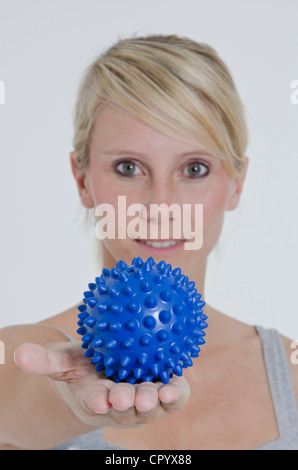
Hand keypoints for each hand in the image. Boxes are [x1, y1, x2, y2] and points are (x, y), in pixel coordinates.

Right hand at [14, 341, 190, 428]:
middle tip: (133, 398)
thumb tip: (16, 353)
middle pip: (128, 408)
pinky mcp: (164, 390)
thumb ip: (43, 360)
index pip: (96, 401)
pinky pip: (175, 392)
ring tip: (167, 392)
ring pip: (154, 405)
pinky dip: (179, 390)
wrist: (107, 375)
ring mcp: (144, 400)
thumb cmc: (82, 369)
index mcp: (97, 398)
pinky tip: (184, 376)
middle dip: (130, 405)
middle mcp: (122, 404)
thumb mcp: (61, 362)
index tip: (98, 399)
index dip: (97, 401)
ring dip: (161, 401)